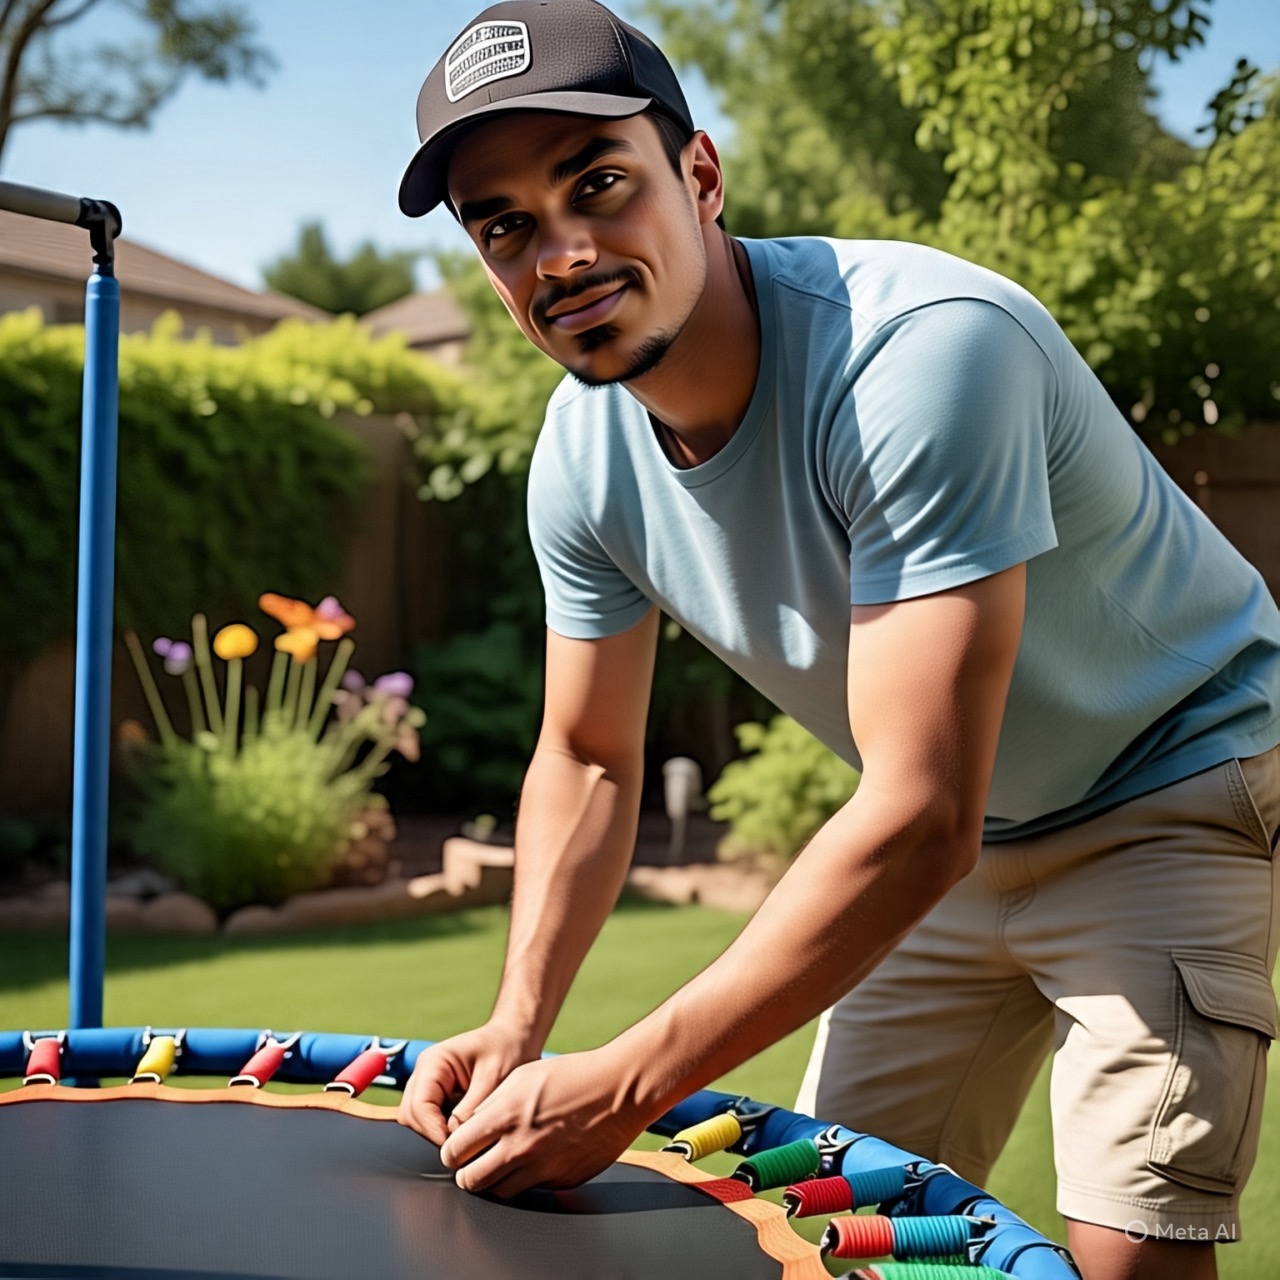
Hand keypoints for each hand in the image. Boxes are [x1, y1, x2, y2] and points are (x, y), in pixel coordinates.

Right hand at [397, 1023, 539, 1147]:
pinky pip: (430, 1121)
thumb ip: (471, 1110)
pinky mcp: (437, 1097)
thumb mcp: (494, 1079)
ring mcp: (428, 1086)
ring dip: (437, 1134)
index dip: (434, 1130)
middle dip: (433, 1134)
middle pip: (411, 1116)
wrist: (516, 1039)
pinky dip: (443, 1130)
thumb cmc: (507, 1051)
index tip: (457, 1146)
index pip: (419, 1106)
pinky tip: (465, 1132)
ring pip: (417, 1122)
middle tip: (462, 1146)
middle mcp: (424, 1074)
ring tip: (465, 1139)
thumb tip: (453, 1142)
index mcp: (434, 1062)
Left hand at [440, 1048, 647, 1197]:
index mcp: (504, 1117)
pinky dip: (527, 1179)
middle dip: (467, 1172)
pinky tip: (536, 1158)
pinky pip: (531, 1190)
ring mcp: (542, 1169)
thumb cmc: (572, 1076)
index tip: (458, 1149)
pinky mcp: (561, 1181)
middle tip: (475, 1161)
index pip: (455, 1151)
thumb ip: (490, 1104)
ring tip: (505, 1160)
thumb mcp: (521, 1076)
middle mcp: (520, 1148)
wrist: (618, 1090)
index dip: (452, 1152)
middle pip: (470, 1181)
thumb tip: (469, 1128)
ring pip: (499, 1193)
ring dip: (495, 1180)